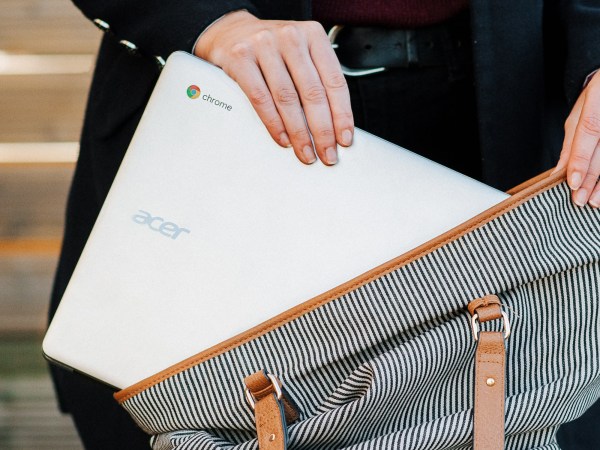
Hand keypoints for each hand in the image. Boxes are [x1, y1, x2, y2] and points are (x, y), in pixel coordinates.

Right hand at [195, 11, 352, 164]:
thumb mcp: (300, 55)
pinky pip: (260, 97)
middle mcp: (291, 37)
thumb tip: (334, 126)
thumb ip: (317, 80)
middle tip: (327, 155)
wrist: (230, 33)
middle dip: (323, 130)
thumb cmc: (272, 51)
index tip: (345, 140)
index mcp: (313, 35)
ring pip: (287, 98)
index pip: (335, 81)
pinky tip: (283, 139)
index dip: (342, 115)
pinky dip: (273, 123)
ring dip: (299, 132)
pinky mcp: (240, 58)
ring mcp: (264, 45)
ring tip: (306, 153)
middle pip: (313, 92)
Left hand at [555, 71, 599, 207]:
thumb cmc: (598, 96)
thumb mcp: (579, 113)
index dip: (581, 159)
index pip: (588, 132)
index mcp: (597, 99)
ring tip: (594, 201)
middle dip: (592, 178)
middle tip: (580, 200)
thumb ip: (571, 142)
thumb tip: (559, 170)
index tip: (573, 183)